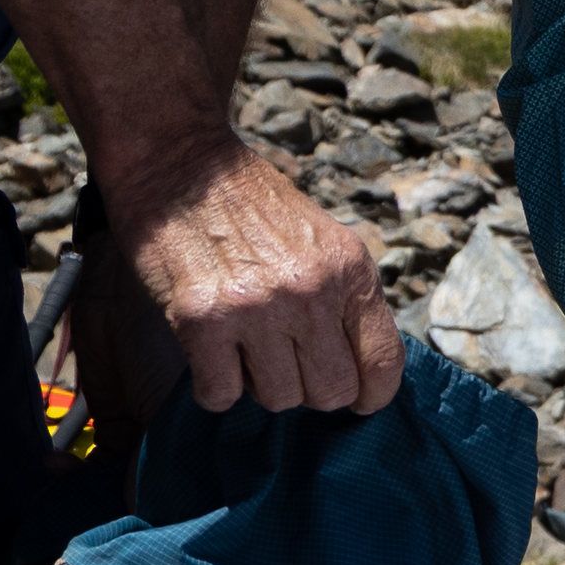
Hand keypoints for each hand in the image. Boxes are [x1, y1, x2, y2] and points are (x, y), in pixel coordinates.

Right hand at [122, 141, 390, 416]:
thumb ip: (345, 299)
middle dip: (308, 387)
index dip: (371, 393)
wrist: (181, 165)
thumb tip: (363, 373)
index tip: (357, 397)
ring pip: (279, 399)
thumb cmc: (252, 208)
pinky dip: (215, 386)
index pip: (384, 362)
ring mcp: (257, 308)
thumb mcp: (323, 241)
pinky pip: (222, 395)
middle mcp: (310, 290)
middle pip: (331, 393)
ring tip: (243, 342)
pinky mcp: (202, 320)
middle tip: (284, 360)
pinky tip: (211, 352)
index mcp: (349, 268)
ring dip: (259, 384)